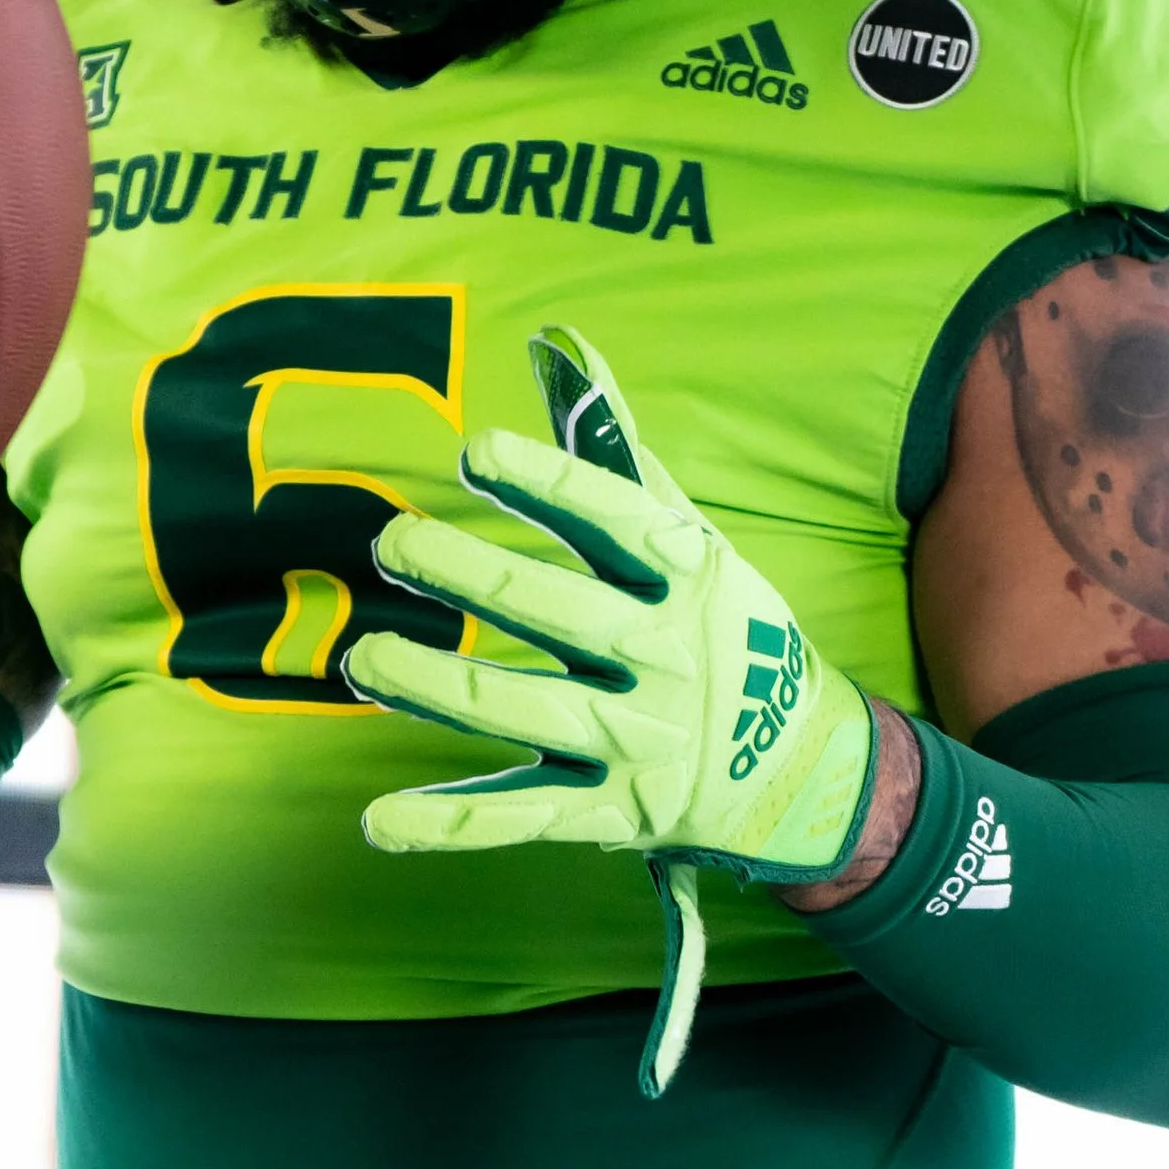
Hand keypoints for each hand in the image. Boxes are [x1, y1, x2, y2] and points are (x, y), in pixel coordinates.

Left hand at [344, 326, 876, 1093]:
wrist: (806, 772)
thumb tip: (555, 346)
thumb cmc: (725, 630)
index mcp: (686, 575)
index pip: (611, 520)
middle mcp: (663, 656)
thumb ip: (612, 449)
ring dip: (436, 685)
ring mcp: (636, 740)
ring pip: (521, 709)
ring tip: (362, 657)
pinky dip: (447, 823)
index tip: (475, 453)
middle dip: (469, 574)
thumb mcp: (688, 537)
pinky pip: (520, 817)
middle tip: (392, 543)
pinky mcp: (610, 812)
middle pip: (555, 610)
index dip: (545, 483)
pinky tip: (379, 819)